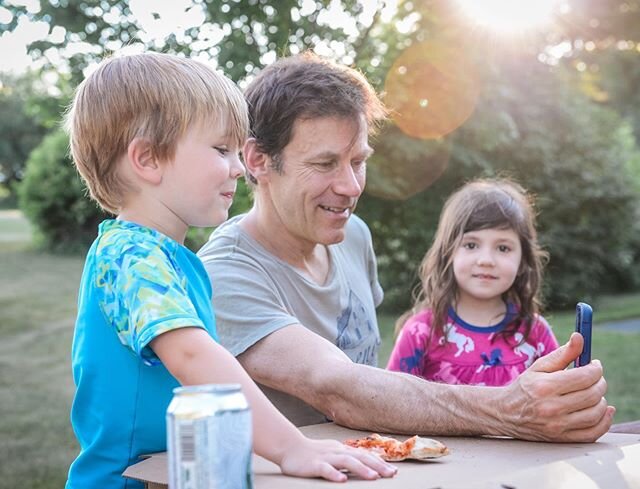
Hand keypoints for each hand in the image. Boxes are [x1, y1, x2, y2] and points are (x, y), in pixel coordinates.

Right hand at [278, 437, 397, 481]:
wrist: (289, 447)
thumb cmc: (313, 452)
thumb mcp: (334, 452)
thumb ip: (349, 456)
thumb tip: (367, 461)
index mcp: (343, 450)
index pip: (365, 455)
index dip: (380, 462)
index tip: (394, 471)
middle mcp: (337, 452)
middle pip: (360, 457)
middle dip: (377, 465)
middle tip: (392, 474)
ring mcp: (326, 457)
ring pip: (346, 461)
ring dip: (361, 469)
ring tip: (373, 477)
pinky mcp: (314, 464)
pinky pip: (325, 469)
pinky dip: (334, 474)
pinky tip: (342, 480)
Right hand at [503, 332, 614, 441]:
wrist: (504, 413)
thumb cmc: (524, 387)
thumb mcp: (539, 367)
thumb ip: (563, 353)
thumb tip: (580, 337)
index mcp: (545, 386)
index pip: (585, 376)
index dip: (595, 369)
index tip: (594, 365)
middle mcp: (552, 407)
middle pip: (592, 394)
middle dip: (599, 383)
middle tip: (595, 378)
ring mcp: (557, 426)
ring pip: (595, 413)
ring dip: (601, 400)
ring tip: (594, 393)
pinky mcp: (561, 439)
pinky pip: (593, 433)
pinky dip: (604, 421)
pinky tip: (602, 410)